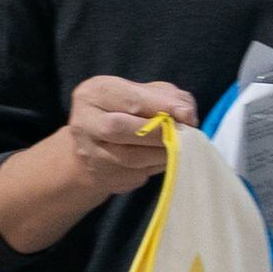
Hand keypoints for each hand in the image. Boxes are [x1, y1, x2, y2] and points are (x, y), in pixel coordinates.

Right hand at [62, 74, 200, 198]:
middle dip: (157, 132)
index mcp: (94, 93)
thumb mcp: (143, 93)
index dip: (161, 107)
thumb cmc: (125, 112)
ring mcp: (90, 154)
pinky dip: (156, 166)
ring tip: (179, 146)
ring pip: (130, 157)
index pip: (129, 99)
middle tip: (183, 134)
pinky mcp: (103, 178)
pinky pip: (136, 174)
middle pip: (118, 128)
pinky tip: (163, 158)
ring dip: (161, 153)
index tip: (187, 115)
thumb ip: (167, 97)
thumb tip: (187, 116)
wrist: (95, 146)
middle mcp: (85, 123)